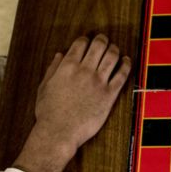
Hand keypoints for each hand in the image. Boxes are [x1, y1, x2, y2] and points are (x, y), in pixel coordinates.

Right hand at [14, 34, 131, 171]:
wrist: (59, 132)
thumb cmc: (49, 112)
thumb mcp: (44, 87)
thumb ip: (53, 69)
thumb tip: (59, 55)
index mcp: (67, 67)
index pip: (81, 43)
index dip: (85, 39)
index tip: (87, 41)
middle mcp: (84, 70)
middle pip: (98, 45)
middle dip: (102, 39)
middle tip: (103, 40)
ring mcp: (98, 82)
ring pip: (112, 56)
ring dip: (114, 49)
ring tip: (115, 49)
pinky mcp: (109, 95)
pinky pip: (121, 75)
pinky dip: (126, 65)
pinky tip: (126, 61)